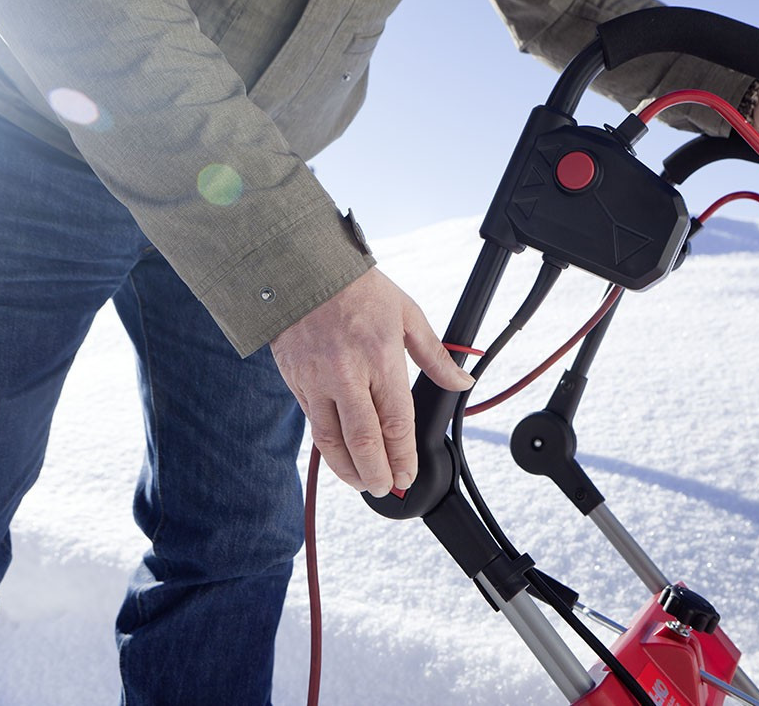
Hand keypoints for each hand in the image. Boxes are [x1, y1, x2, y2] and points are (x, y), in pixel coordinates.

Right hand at [271, 267, 473, 496]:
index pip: (395, 422)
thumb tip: (463, 380)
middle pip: (363, 440)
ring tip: (362, 483)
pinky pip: (312, 424)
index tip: (408, 475)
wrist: (302, 268)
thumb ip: (435, 355)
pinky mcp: (295, 381)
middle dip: (377, 473)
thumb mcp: (407, 314)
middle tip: (387, 489)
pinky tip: (339, 456)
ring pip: (330, 441)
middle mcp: (346, 375)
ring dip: (348, 469)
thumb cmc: (358, 288)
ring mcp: (316, 381)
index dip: (403, 457)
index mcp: (380, 358)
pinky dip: (327, 447)